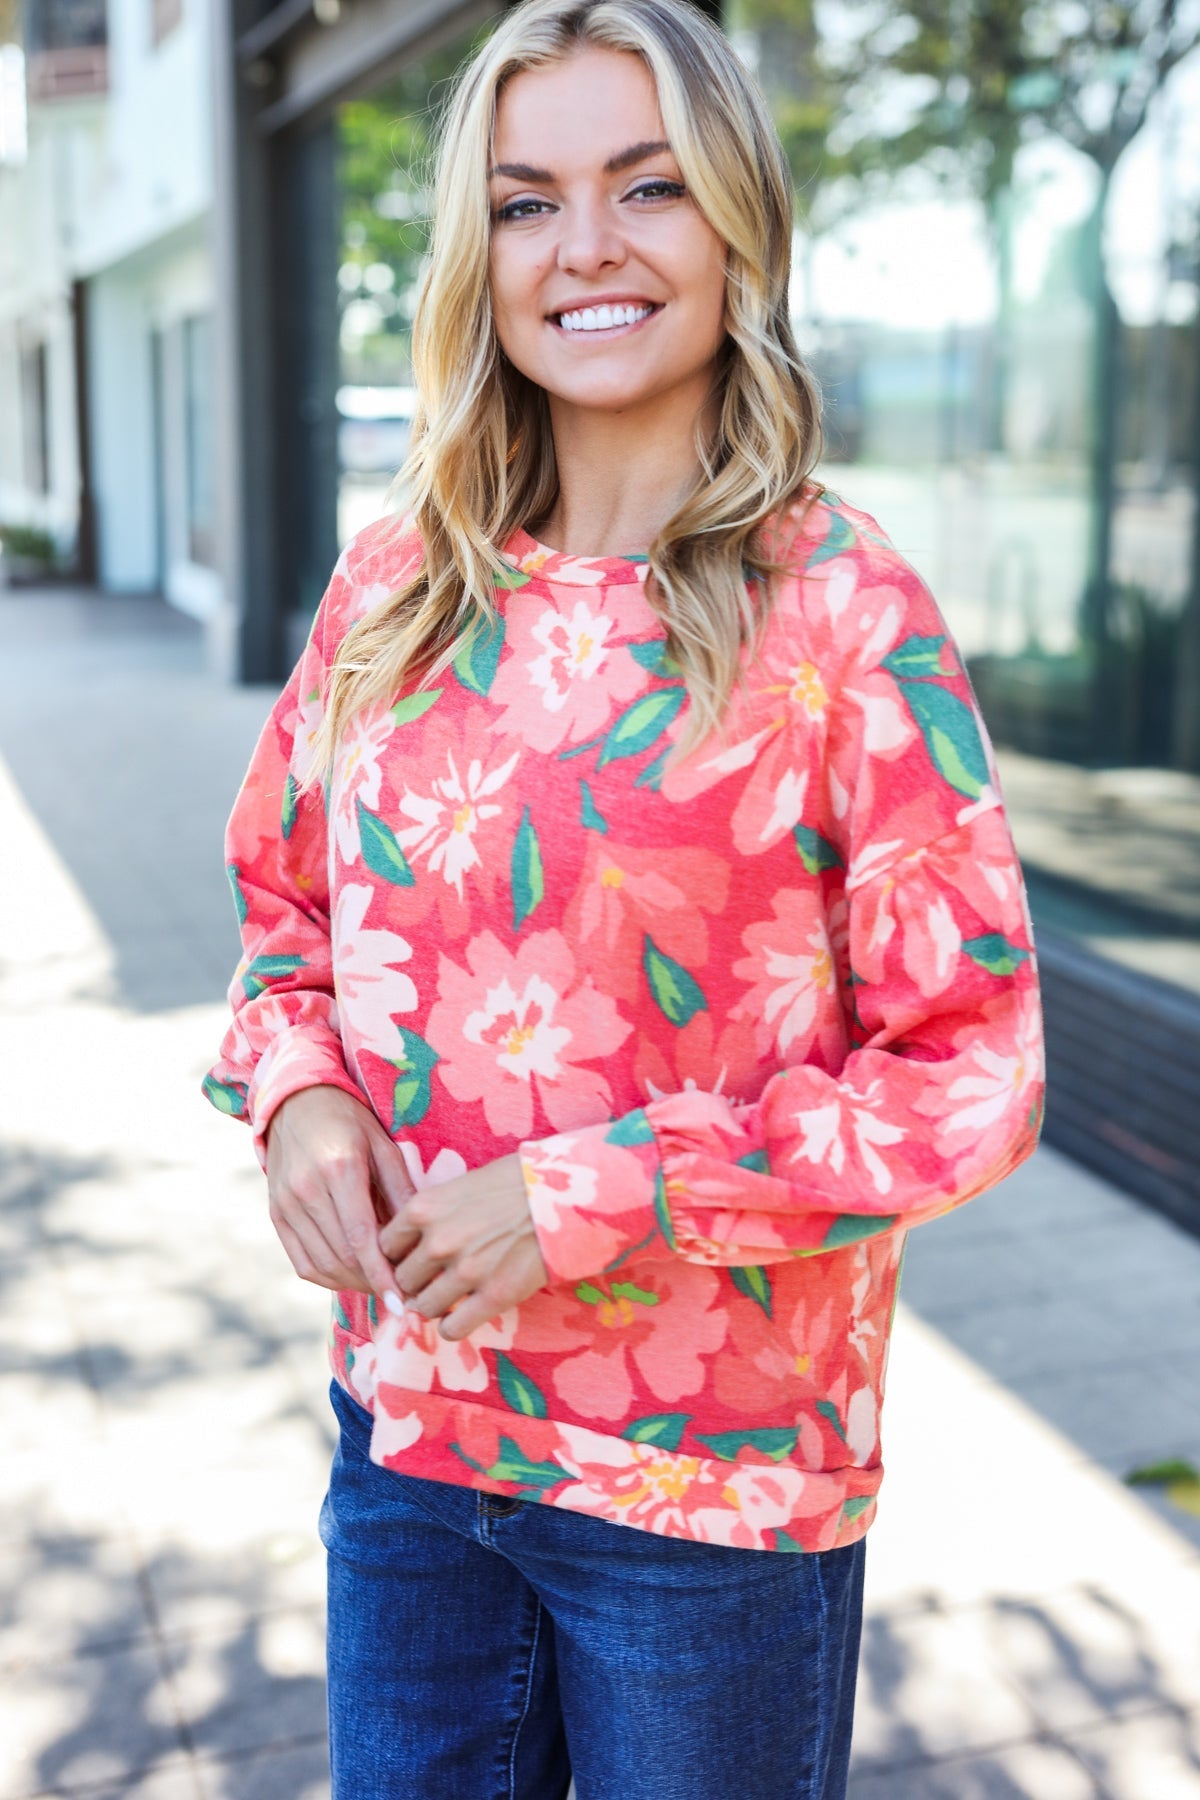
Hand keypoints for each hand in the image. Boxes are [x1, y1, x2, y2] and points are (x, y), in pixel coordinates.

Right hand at [265, 1085, 413, 1299]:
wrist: (297, 1103)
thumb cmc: (350, 1123)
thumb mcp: (384, 1147)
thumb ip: (401, 1191)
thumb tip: (422, 1238)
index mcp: (339, 1170)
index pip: (362, 1238)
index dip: (382, 1276)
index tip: (403, 1303)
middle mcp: (307, 1190)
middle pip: (342, 1256)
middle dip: (372, 1283)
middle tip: (401, 1294)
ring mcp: (286, 1203)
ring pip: (321, 1264)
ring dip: (352, 1283)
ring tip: (379, 1286)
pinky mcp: (276, 1213)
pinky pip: (301, 1261)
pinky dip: (327, 1277)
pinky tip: (350, 1276)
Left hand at [381, 1155, 547, 1340]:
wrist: (565, 1193)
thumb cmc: (518, 1180)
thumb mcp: (463, 1183)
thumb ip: (435, 1211)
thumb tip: (418, 1235)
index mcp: (425, 1208)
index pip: (385, 1246)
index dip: (397, 1255)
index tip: (410, 1259)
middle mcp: (437, 1242)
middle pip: (402, 1280)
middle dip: (414, 1282)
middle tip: (430, 1281)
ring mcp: (465, 1272)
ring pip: (423, 1307)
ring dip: (432, 1305)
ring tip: (447, 1299)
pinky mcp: (493, 1296)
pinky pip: (453, 1328)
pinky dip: (453, 1327)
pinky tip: (463, 1316)